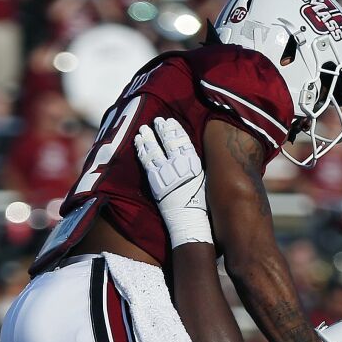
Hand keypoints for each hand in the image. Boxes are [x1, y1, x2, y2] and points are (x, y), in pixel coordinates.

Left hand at [134, 117, 212, 246]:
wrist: (189, 221)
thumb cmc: (199, 204)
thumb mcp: (203, 180)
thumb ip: (194, 166)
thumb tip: (188, 154)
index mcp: (194, 163)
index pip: (183, 140)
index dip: (175, 129)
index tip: (170, 121)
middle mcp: (180, 164)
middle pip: (168, 141)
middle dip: (161, 129)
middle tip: (156, 121)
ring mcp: (166, 172)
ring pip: (154, 149)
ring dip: (148, 137)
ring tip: (143, 129)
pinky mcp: (155, 181)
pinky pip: (146, 161)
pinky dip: (141, 149)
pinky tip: (138, 142)